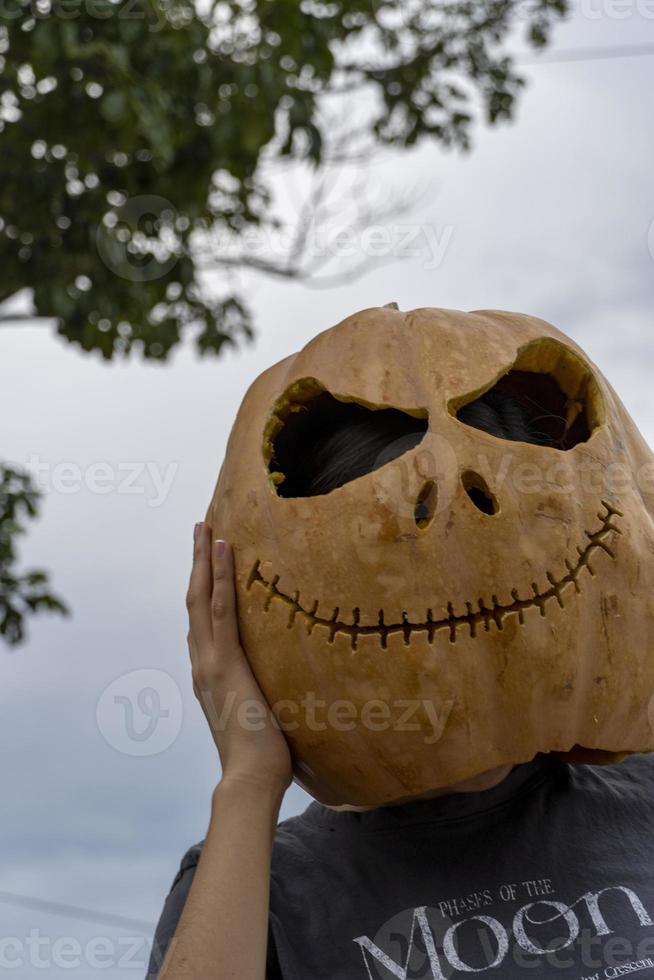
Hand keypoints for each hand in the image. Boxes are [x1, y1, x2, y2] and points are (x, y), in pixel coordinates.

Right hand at [186, 522, 292, 793]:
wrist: (252, 780)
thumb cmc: (264, 756)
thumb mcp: (263, 714)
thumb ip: (265, 693)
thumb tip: (291, 684)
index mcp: (210, 675)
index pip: (203, 622)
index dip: (202, 589)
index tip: (206, 562)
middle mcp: (203, 663)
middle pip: (195, 601)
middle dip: (196, 563)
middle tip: (199, 528)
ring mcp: (210, 662)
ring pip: (201, 598)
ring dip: (202, 559)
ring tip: (205, 526)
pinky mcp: (224, 662)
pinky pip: (221, 609)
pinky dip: (219, 575)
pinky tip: (223, 548)